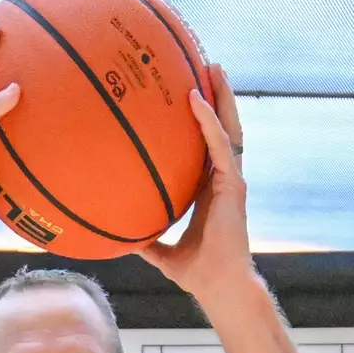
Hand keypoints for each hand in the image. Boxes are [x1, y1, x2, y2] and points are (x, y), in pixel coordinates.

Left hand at [139, 65, 258, 304]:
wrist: (219, 286)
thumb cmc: (198, 273)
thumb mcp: (163, 253)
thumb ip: (146, 241)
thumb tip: (120, 238)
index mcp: (211, 190)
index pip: (208, 147)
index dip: (203, 120)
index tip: (192, 94)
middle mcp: (224, 180)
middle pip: (223, 129)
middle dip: (218, 96)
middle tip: (207, 66)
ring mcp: (231, 181)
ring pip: (229, 129)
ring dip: (222, 97)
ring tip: (213, 68)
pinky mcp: (233, 185)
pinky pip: (221, 146)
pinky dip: (209, 122)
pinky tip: (196, 100)